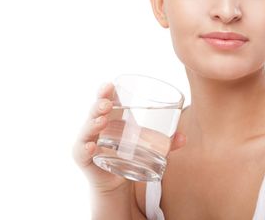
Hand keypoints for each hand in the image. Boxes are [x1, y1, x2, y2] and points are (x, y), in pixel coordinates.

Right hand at [72, 82, 186, 193]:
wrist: (115, 180)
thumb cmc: (128, 153)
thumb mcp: (146, 145)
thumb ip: (165, 143)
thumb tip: (184, 138)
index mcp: (111, 116)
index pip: (106, 99)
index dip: (106, 90)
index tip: (110, 84)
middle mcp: (96, 125)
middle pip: (95, 110)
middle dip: (99, 104)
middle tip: (107, 102)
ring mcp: (88, 140)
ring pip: (87, 129)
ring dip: (93, 123)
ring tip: (102, 119)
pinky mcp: (83, 158)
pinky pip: (81, 152)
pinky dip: (85, 149)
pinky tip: (91, 147)